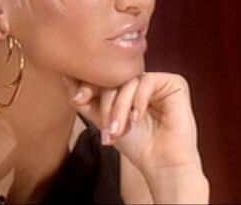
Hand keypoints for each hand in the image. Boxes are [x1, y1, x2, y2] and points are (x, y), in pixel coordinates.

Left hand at [61, 72, 202, 173]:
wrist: (162, 164)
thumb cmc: (136, 145)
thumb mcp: (104, 120)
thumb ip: (87, 101)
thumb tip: (65, 77)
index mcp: (127, 86)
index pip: (104, 76)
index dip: (88, 84)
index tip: (77, 98)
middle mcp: (141, 80)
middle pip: (114, 77)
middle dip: (105, 103)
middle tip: (105, 126)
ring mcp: (158, 81)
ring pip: (128, 80)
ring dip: (120, 107)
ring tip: (119, 130)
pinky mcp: (174, 83)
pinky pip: (147, 81)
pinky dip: (138, 101)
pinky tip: (137, 119)